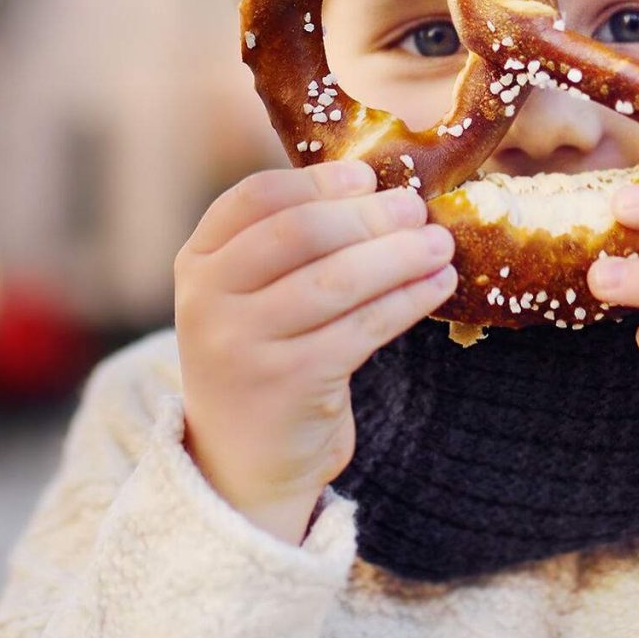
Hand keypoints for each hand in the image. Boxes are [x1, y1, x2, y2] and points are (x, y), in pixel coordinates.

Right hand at [175, 160, 457, 543]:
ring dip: (399, 256)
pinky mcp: (288, 384)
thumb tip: (379, 190)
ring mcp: (244, 344)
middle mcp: (208, 300)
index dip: (317, 182)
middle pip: (299, 233)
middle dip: (368, 216)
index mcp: (198, 262)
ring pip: (336, 281)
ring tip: (440, 246)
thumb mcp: (248, 298)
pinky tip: (437, 287)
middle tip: (416, 208)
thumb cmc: (263, 359)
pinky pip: (362, 329)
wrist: (242, 462)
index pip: (255, 198)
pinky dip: (407, 301)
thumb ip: (288, 247)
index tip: (366, 176)